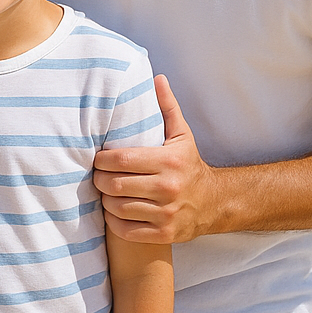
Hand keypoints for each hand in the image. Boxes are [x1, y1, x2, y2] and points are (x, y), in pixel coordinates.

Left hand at [93, 75, 218, 243]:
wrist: (215, 203)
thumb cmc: (189, 164)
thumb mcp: (181, 134)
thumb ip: (167, 106)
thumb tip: (156, 77)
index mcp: (168, 161)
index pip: (119, 160)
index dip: (100, 159)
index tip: (97, 158)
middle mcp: (168, 188)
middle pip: (114, 185)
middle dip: (99, 180)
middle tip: (96, 175)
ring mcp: (166, 214)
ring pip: (117, 208)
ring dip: (105, 201)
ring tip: (105, 192)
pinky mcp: (164, 235)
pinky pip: (126, 231)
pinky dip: (113, 222)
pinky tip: (114, 211)